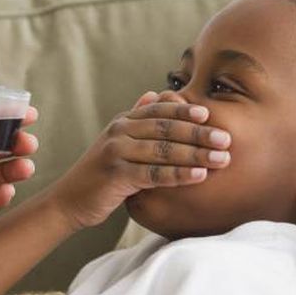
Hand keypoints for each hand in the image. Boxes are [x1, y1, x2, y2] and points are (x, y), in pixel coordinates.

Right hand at [45, 90, 230, 230]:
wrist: (69, 201)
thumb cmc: (100, 174)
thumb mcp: (117, 142)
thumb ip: (138, 120)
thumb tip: (156, 94)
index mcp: (123, 122)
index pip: (158, 110)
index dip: (184, 110)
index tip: (210, 114)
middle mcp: (119, 132)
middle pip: (166, 128)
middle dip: (199, 132)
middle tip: (226, 138)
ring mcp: (116, 152)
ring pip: (164, 150)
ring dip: (196, 154)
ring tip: (222, 159)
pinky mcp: (117, 176)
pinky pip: (154, 173)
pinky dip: (179, 174)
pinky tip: (199, 176)